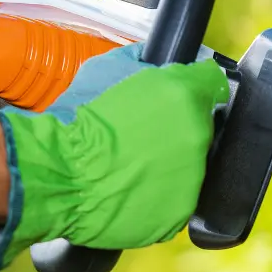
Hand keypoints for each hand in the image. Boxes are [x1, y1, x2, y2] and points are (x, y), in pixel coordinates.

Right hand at [0, 43, 229, 271]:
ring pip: (191, 166)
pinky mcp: (180, 211)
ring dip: (170, 164)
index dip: (194, 89)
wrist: (60, 175)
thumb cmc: (76, 123)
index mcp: (183, 95)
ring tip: (133, 166)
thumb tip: (153, 60)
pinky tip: (133, 189)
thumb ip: (140, 61)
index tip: (183, 96)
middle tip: (142, 136)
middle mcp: (197, 135)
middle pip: (201, 128)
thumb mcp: (105, 69)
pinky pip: (176, 199)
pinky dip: (159, 195)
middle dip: (178, 129)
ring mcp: (193, 178)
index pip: (211, 84)